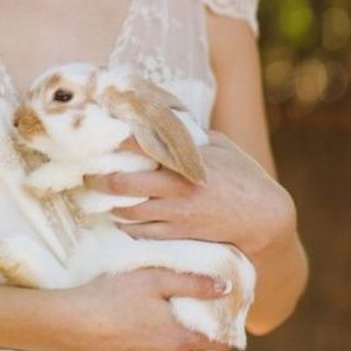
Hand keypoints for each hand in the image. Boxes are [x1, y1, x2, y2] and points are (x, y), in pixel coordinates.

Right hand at [65, 267, 231, 350]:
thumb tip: (226, 288)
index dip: (222, 331)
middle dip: (190, 337)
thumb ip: (194, 284)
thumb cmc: (115, 294)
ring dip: (168, 347)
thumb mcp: (156, 278)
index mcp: (182, 337)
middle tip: (173, 315)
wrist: (75, 322)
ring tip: (148, 323)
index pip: (219, 343)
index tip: (220, 322)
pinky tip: (131, 337)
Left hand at [83, 130, 295, 257]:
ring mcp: (176, 213)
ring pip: (127, 210)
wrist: (265, 217)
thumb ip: (191, 135)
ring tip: (95, 196)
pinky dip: (127, 225)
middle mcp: (176, 185)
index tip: (96, 132)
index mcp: (185, 158)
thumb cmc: (244, 175)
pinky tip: (119, 217)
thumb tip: (166, 116)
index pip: (140, 143)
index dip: (114, 138)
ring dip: (108, 204)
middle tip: (85, 172)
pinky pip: (141, 232)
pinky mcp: (179, 234)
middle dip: (97, 177)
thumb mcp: (220, 145)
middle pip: (122, 182)